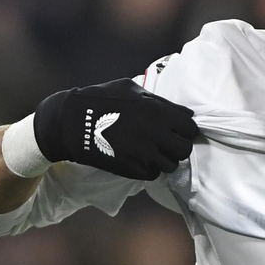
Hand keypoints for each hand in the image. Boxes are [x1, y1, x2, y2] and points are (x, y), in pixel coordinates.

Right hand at [33, 78, 197, 179]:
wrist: (73, 123)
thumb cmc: (102, 99)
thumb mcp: (132, 89)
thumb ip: (161, 102)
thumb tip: (184, 112)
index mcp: (158, 112)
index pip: (190, 128)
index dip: (185, 130)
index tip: (177, 130)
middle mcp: (156, 134)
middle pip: (184, 149)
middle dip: (177, 146)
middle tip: (166, 143)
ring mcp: (145, 154)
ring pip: (171, 165)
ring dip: (164, 159)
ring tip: (152, 152)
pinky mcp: (133, 169)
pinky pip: (153, 174)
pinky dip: (149, 169)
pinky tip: (139, 159)